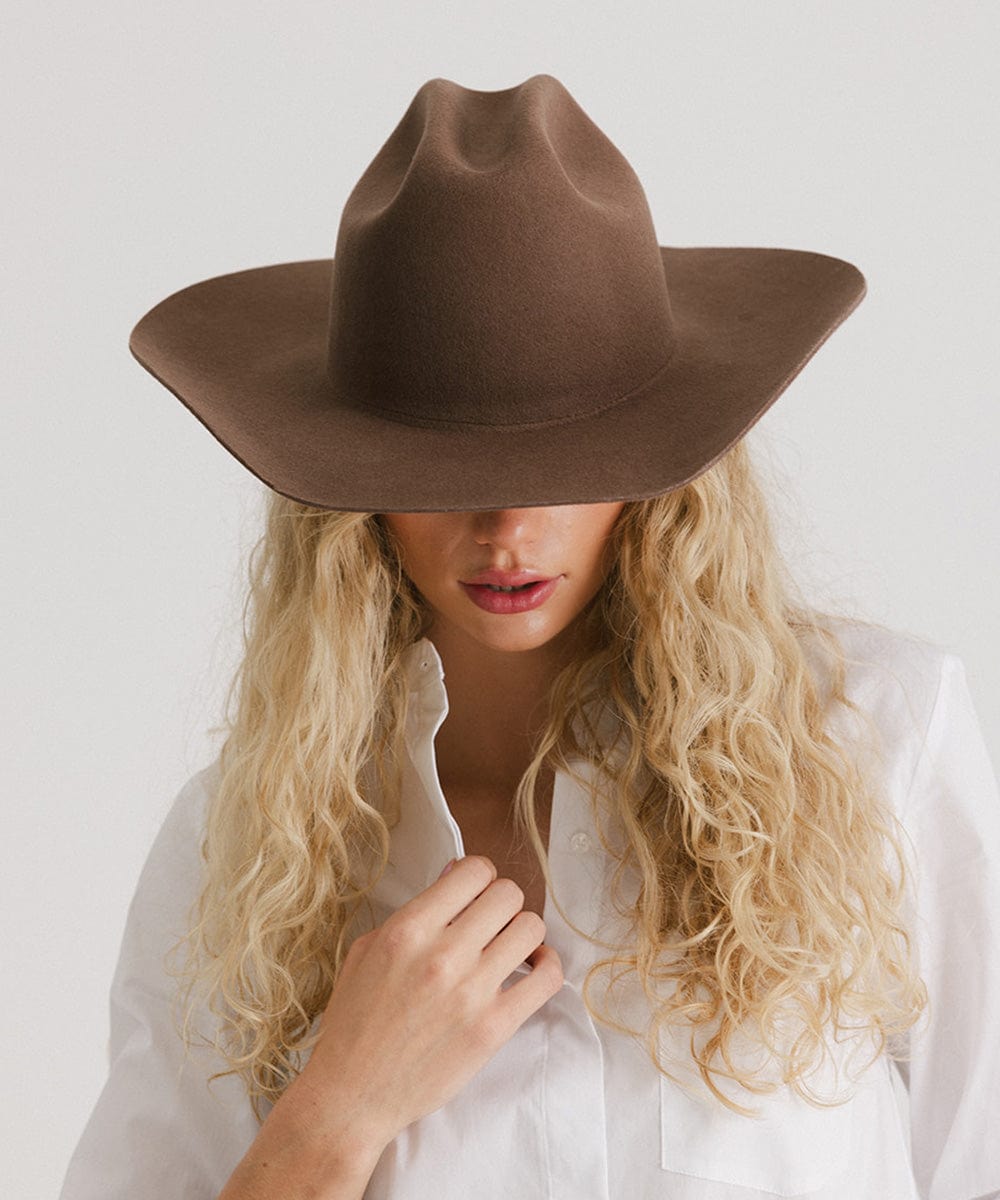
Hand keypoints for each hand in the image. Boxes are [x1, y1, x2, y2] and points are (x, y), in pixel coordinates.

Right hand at [293, 855, 562, 1152]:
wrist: (352, 1095)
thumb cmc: (355, 1022)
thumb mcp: (368, 950)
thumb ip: (414, 910)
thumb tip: (456, 873)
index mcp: (408, 929)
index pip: (474, 870)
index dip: (479, 876)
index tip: (474, 894)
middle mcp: (443, 954)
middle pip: (508, 894)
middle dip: (502, 902)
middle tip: (491, 922)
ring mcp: (472, 992)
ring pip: (531, 927)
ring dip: (523, 931)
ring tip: (509, 946)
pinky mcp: (494, 1028)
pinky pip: (547, 978)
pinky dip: (546, 965)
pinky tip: (531, 968)